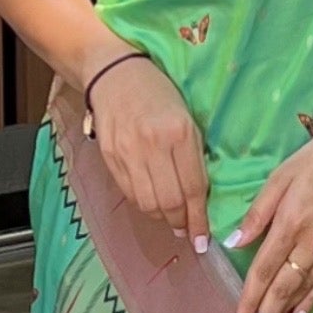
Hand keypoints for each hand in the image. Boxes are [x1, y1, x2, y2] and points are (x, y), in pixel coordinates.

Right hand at [85, 46, 210, 248]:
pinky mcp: (109, 156)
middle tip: (188, 231)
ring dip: (162, 218)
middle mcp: (152, 144)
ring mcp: (127, 152)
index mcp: (179, 132)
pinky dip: (143, 205)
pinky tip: (153, 203)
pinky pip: (129, 193)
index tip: (203, 239)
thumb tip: (199, 197)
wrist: (114, 73)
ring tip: (172, 219)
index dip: (199, 218)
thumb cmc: (159, 92)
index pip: (193, 187)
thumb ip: (193, 155)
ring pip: (147, 203)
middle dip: (181, 222)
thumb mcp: (187, 117)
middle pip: (169, 201)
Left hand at [226, 138, 312, 312]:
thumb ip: (257, 214)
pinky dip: (311, 301)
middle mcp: (311, 244)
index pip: (263, 271)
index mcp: (290, 225)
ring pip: (305, 290)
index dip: (249, 299)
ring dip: (285, 311)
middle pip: (283, 287)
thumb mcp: (280, 179)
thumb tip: (234, 242)